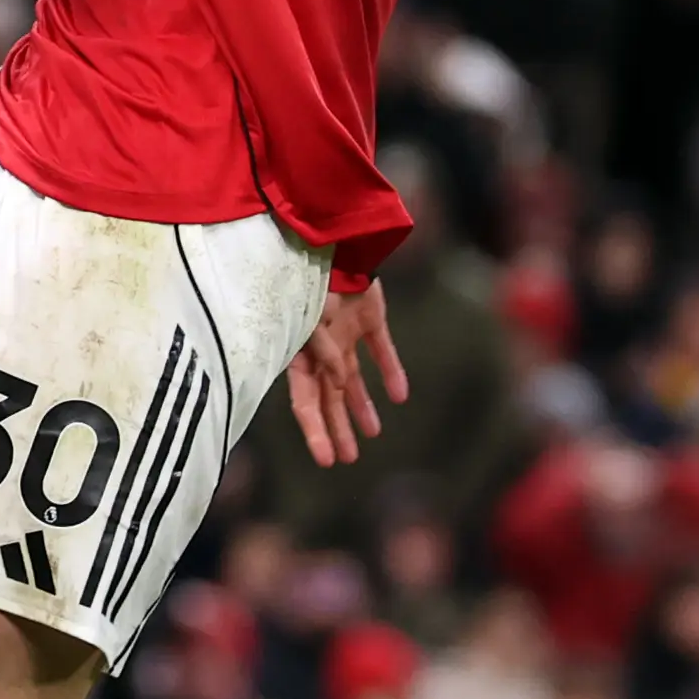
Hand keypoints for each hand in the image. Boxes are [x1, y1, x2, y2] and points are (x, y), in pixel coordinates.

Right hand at [284, 279, 408, 466]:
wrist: (337, 236)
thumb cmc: (314, 276)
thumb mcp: (310, 315)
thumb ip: (322, 348)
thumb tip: (338, 382)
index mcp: (298, 350)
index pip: (304, 400)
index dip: (315, 431)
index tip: (327, 461)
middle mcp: (319, 347)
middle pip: (327, 396)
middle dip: (336, 428)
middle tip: (348, 459)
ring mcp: (343, 333)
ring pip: (352, 379)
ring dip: (360, 407)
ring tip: (373, 434)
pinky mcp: (369, 317)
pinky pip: (381, 350)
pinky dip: (390, 370)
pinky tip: (400, 396)